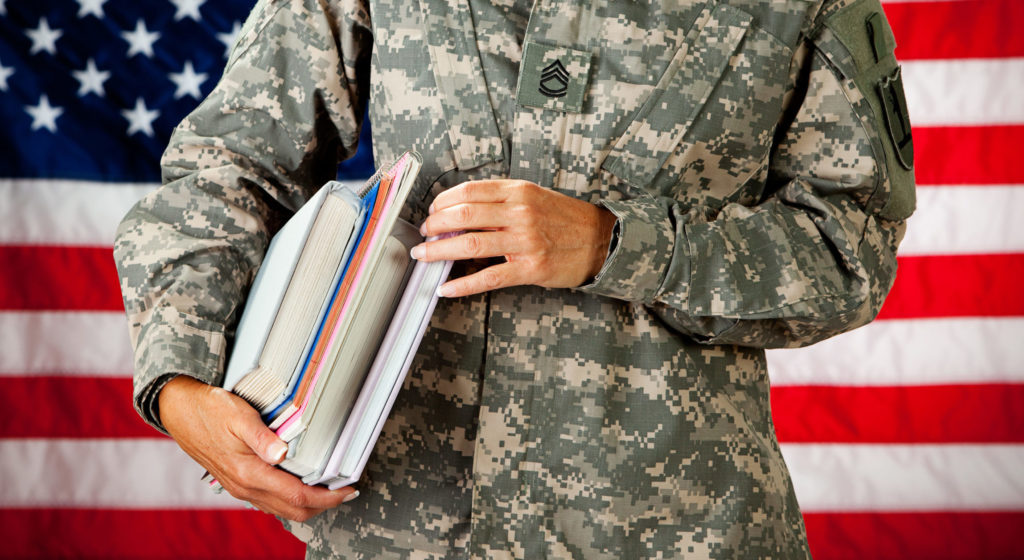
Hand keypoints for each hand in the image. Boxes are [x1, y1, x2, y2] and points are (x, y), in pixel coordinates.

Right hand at [158, 376, 356, 520]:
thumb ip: (262, 437)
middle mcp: (245, 487)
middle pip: (293, 511)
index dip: (326, 498)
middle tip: (345, 492)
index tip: (347, 490)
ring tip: (329, 489)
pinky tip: (302, 486)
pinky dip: (291, 500)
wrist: (180, 411)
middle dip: (323, 506)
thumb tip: (282, 453)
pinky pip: (270, 502)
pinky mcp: (238, 484)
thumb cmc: (210, 410)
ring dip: (308, 505)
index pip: (296, 496)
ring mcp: (240, 488)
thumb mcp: (239, 416)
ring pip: (282, 510)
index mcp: (248, 473)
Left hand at [411, 180, 616, 296]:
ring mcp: (525, 242)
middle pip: (463, 216)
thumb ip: (501, 200)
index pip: (468, 192)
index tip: (431, 213)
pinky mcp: (530, 269)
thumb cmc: (565, 220)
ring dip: (439, 252)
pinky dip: (462, 285)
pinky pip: (488, 278)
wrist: (601, 240)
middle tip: (423, 235)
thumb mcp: (534, 196)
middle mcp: (520, 213)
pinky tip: (446, 288)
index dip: (442, 202)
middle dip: (434, 226)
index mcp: (518, 191)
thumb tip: (460, 210)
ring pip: (470, 245)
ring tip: (424, 256)